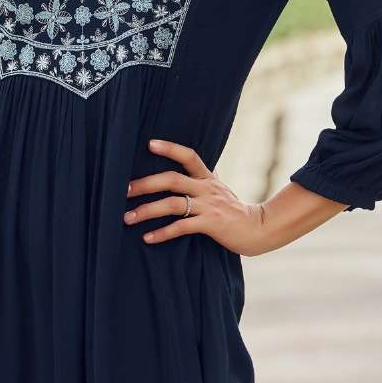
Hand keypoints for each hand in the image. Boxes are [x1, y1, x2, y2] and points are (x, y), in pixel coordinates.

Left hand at [123, 137, 269, 256]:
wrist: (258, 229)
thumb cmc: (235, 210)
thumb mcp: (220, 189)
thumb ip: (204, 178)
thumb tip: (192, 164)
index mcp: (207, 178)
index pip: (189, 156)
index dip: (170, 148)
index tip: (149, 143)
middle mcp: (207, 188)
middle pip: (172, 179)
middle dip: (145, 184)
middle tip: (123, 190)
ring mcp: (209, 206)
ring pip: (172, 204)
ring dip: (147, 210)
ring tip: (128, 218)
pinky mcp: (211, 225)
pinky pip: (182, 227)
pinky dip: (162, 233)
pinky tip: (148, 238)